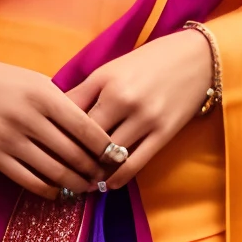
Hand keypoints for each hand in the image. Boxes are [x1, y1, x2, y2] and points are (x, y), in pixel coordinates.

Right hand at [0, 54, 114, 198]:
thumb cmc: (5, 81)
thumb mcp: (38, 83)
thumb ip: (65, 105)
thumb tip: (96, 136)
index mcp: (44, 96)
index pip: (86, 129)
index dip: (106, 147)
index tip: (118, 156)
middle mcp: (28, 118)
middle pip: (74, 154)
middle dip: (95, 169)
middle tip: (105, 175)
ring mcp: (9, 139)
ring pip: (55, 172)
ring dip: (76, 183)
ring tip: (87, 186)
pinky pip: (29, 181)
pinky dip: (50, 190)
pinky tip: (59, 191)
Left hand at [65, 29, 215, 192]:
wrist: (197, 57)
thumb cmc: (147, 61)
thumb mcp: (109, 69)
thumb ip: (82, 92)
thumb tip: (53, 115)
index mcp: (104, 81)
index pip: (69, 116)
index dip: (55, 135)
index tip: (45, 150)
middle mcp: (123, 100)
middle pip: (86, 138)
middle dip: (71, 157)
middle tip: (58, 171)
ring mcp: (145, 118)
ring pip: (109, 155)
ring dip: (93, 171)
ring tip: (80, 181)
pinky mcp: (164, 133)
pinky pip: (136, 163)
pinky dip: (117, 177)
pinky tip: (106, 184)